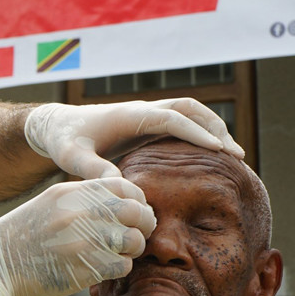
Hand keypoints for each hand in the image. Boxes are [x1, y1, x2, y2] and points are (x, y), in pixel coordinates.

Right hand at [0, 177, 154, 295]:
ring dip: (133, 248)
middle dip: (144, 223)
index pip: (123, 186)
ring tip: (121, 252)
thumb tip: (123, 200)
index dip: (137, 199)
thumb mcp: (50, 202)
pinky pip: (122, 266)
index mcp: (71, 193)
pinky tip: (108, 267)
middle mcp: (79, 213)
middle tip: (140, 232)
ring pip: (133, 241)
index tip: (136, 210)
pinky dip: (120, 268)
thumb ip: (84, 197)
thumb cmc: (25, 234)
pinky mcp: (84, 269)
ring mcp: (83, 241)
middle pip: (135, 212)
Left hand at [24, 99, 244, 179]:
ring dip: (213, 129)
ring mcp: (147, 116)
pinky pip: (182, 124)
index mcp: (130, 115)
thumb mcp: (72, 157)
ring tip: (235, 156)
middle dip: (215, 128)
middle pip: (190, 108)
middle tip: (237, 155)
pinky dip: (201, 134)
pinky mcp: (147, 125)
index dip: (196, 133)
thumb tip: (120, 186)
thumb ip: (93, 170)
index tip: (219, 150)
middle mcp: (143, 111)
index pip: (172, 118)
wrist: (57, 126)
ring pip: (190, 113)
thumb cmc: (65, 141)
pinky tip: (213, 156)